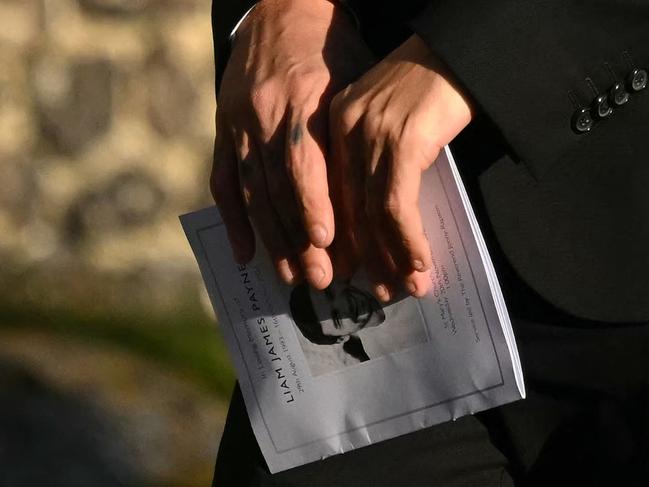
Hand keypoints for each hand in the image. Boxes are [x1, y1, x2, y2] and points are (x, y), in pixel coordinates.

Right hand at [211, 0, 372, 288]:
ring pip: (251, 191)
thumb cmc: (330, 50)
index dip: (312, 203)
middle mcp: (264, 115)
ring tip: (288, 277)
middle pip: (278, 187)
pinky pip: (222, 181)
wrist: (282, 9)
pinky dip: (232, 220)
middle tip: (318, 278)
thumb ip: (347, 135)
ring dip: (270, 238)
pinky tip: (244, 253)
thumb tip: (363, 200)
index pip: (304, 161)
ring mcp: (238, 124)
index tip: (324, 243)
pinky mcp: (223, 130)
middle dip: (297, 237)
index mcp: (302, 100)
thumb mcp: (350, 81)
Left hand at [328, 34, 472, 300]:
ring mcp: (372, 134)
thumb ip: (376, 160)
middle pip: (346, 208)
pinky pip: (398, 206)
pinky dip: (408, 240)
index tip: (346, 270)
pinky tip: (419, 263)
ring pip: (371, 213)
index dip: (339, 237)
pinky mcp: (402, 141)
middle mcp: (346, 130)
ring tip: (404, 288)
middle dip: (364, 256)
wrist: (463, 48)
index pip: (330, 193)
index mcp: (336, 125)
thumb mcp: (391, 122)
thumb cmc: (431, 86)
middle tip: (377, 291)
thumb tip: (380, 215)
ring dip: (390, 257)